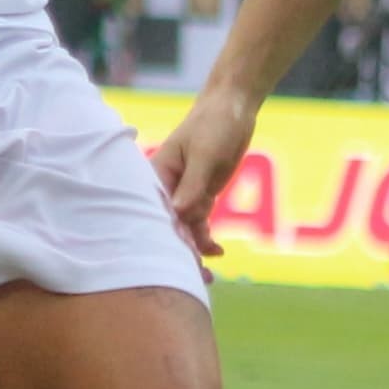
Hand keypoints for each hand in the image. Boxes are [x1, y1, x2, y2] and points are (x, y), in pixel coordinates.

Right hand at [146, 85, 258, 263]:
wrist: (233, 109)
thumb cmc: (213, 124)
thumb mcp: (204, 154)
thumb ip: (192, 185)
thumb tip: (180, 215)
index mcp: (157, 175)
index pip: (156, 212)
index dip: (164, 238)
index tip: (174, 262)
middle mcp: (166, 188)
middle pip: (168, 226)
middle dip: (180, 252)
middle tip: (196, 278)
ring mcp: (184, 193)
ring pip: (185, 229)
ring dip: (195, 250)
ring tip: (209, 275)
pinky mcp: (201, 195)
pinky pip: (199, 223)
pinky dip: (207, 239)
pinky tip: (218, 252)